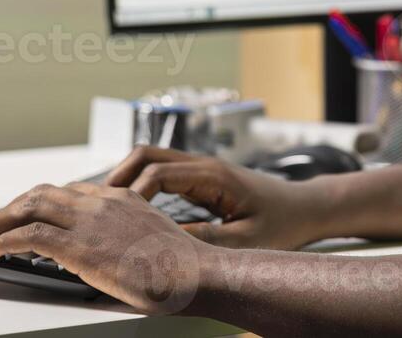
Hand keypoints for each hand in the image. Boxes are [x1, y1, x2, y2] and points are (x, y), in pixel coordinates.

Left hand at [0, 182, 210, 313]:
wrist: (193, 272)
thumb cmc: (180, 265)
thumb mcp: (151, 237)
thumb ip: (125, 233)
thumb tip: (105, 250)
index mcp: (121, 197)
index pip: (69, 191)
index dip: (39, 203)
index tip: (23, 215)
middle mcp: (102, 201)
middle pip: (43, 193)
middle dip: (10, 207)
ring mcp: (90, 220)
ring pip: (30, 208)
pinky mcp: (80, 245)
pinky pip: (30, 236)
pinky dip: (3, 240)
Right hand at [105, 146, 331, 250]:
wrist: (304, 208)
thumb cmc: (281, 224)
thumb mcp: (245, 241)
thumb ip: (207, 241)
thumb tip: (166, 245)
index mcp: (213, 176)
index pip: (158, 173)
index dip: (133, 195)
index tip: (118, 220)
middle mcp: (203, 165)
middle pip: (147, 155)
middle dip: (118, 178)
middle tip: (96, 208)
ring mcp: (201, 169)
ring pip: (151, 160)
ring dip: (127, 179)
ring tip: (106, 209)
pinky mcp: (201, 179)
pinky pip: (161, 173)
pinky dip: (140, 186)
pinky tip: (129, 211)